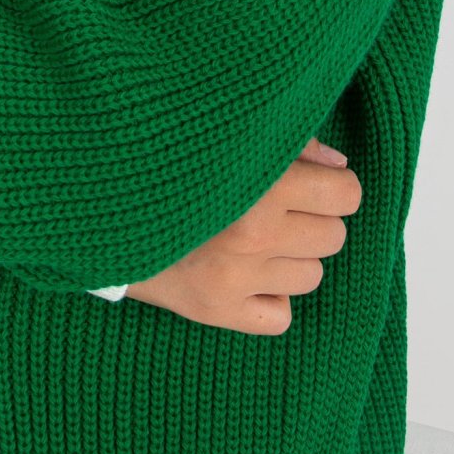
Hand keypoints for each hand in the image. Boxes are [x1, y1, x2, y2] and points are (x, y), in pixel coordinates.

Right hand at [124, 137, 361, 334]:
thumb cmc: (173, 165)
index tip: (311, 183)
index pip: (346, 194)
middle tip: (275, 211)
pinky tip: (243, 274)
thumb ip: (288, 143)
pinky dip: (268, 298)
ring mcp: (236, 278)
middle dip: (311, 221)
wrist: (107, 206)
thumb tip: (337, 164)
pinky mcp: (217, 311)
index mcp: (260, 184)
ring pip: (312, 276)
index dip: (333, 186)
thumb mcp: (229, 138)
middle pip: (333, 237)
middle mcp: (252, 234)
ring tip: (253, 240)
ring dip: (289, 258)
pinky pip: (281, 316)